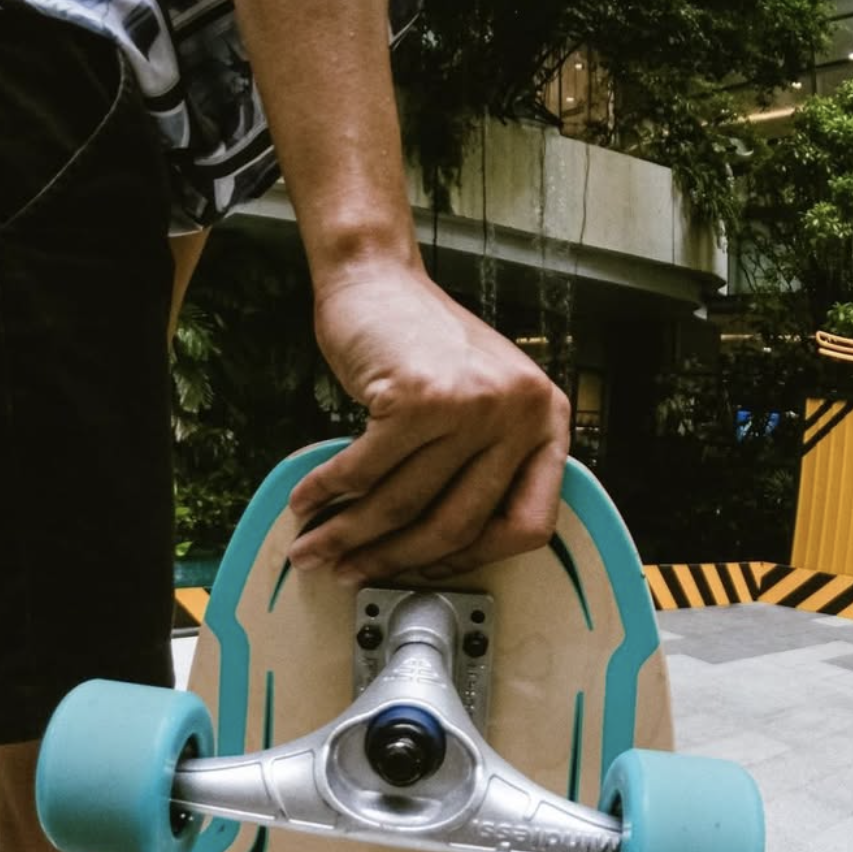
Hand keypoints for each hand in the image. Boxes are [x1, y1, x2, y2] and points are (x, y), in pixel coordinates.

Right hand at [288, 263, 569, 581]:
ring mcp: (472, 405)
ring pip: (403, 503)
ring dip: (348, 534)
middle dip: (393, 559)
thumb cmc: (424, 341)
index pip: (528, 524)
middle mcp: (520, 414)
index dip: (472, 559)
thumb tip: (437, 551)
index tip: (429, 570)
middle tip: (353, 571)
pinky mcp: (417, 398)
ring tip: (315, 547)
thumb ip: (480, 463)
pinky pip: (364, 471)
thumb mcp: (481, 400)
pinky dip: (327, 492)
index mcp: (546, 421)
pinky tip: (306, 503)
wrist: (379, 280)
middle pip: (456, 524)